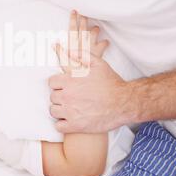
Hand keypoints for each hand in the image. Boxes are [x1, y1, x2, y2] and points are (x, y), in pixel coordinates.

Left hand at [49, 11, 134, 132]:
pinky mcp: (76, 126)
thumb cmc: (111, 83)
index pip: (51, 82)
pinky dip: (63, 124)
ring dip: (60, 110)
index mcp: (70, 81)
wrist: (124, 103)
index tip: (65, 87)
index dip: (58, 84)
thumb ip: (80, 55)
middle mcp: (67, 96)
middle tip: (70, 98)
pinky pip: (59, 126)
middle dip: (60, 97)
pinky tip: (71, 120)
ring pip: (54, 111)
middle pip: (52, 97)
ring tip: (70, 109)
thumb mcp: (97, 63)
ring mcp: (71, 112)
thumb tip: (66, 49)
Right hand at [57, 10, 108, 75]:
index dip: (73, 19)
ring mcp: (91, 46)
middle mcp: (82, 42)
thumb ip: (59, 51)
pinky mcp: (98, 51)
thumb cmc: (72, 68)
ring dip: (95, 29)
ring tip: (97, 27)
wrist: (84, 74)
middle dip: (83, 20)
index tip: (74, 11)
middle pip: (83, 28)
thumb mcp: (63, 60)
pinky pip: (103, 45)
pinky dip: (105, 43)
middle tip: (85, 13)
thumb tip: (54, 44)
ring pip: (93, 33)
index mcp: (73, 43)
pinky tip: (106, 41)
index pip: (72, 28)